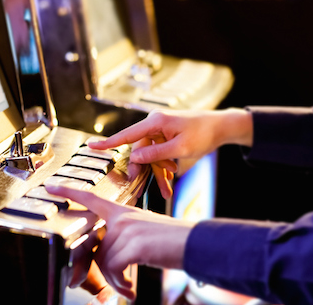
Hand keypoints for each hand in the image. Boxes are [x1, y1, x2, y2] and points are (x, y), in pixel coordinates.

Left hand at [46, 184, 194, 300]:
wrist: (196, 244)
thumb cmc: (173, 242)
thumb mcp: (145, 234)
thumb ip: (123, 241)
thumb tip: (108, 263)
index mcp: (125, 212)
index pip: (91, 198)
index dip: (69, 192)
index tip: (50, 187)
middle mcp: (123, 218)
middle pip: (96, 247)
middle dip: (103, 271)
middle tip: (116, 285)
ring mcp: (128, 230)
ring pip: (104, 262)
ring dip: (114, 282)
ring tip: (127, 288)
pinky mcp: (134, 245)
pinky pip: (114, 269)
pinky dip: (120, 284)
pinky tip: (129, 289)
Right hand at [89, 109, 251, 197]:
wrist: (221, 127)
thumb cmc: (203, 134)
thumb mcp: (181, 149)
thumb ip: (156, 154)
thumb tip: (135, 158)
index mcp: (155, 122)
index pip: (127, 135)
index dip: (108, 143)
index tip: (91, 147)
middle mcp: (154, 124)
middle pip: (140, 151)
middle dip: (146, 171)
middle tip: (144, 188)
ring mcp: (160, 131)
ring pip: (151, 157)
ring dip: (158, 173)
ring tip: (166, 190)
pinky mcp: (166, 137)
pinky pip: (159, 155)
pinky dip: (164, 168)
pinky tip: (169, 182)